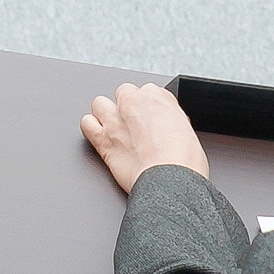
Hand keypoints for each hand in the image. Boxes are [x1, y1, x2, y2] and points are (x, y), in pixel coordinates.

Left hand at [81, 83, 208, 193]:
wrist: (171, 182)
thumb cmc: (184, 161)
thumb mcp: (187, 129)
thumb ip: (170, 118)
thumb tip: (165, 123)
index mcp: (157, 96)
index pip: (148, 91)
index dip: (150, 109)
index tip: (152, 121)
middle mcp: (133, 102)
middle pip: (123, 93)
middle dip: (128, 108)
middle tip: (137, 128)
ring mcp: (114, 119)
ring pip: (100, 104)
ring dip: (106, 115)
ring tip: (117, 131)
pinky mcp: (102, 139)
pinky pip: (86, 124)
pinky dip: (91, 129)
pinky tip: (101, 138)